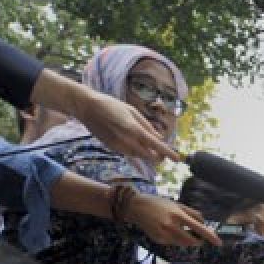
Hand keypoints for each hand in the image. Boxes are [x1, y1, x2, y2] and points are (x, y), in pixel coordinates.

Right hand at [42, 72, 182, 164]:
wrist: (87, 107)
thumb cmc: (111, 105)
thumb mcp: (132, 111)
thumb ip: (147, 126)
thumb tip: (159, 138)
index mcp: (134, 129)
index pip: (156, 145)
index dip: (168, 153)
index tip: (177, 158)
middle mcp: (127, 141)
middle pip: (149, 156)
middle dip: (159, 156)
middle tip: (164, 153)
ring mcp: (118, 146)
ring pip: (139, 156)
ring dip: (147, 154)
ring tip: (149, 146)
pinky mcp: (112, 148)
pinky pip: (128, 153)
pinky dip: (135, 151)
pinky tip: (133, 142)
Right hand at [123, 193, 220, 246]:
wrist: (136, 207)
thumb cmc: (159, 203)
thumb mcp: (177, 204)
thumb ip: (192, 213)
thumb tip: (204, 223)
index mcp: (177, 214)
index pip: (198, 228)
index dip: (210, 236)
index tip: (219, 243)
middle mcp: (171, 225)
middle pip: (191, 240)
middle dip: (198, 241)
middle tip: (199, 238)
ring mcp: (163, 234)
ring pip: (183, 243)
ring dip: (187, 241)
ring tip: (182, 231)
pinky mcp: (158, 239)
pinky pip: (173, 243)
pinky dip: (176, 240)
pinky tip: (169, 231)